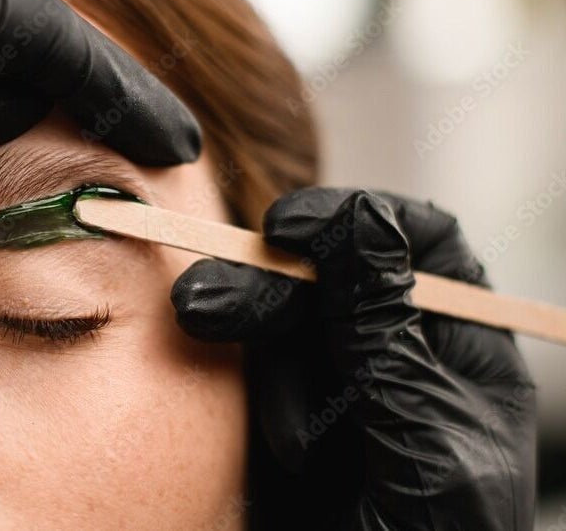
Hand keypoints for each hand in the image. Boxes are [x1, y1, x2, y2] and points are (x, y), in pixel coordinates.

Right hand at [172, 188, 536, 529]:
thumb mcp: (422, 438)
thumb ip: (386, 332)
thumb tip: (363, 222)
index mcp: (456, 353)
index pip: (420, 247)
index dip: (360, 220)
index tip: (291, 227)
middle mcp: (393, 356)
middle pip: (331, 277)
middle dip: (268, 281)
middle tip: (203, 298)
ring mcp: (331, 386)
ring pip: (279, 318)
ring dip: (244, 326)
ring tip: (210, 340)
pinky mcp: (277, 415)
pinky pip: (248, 369)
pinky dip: (236, 377)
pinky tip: (259, 424)